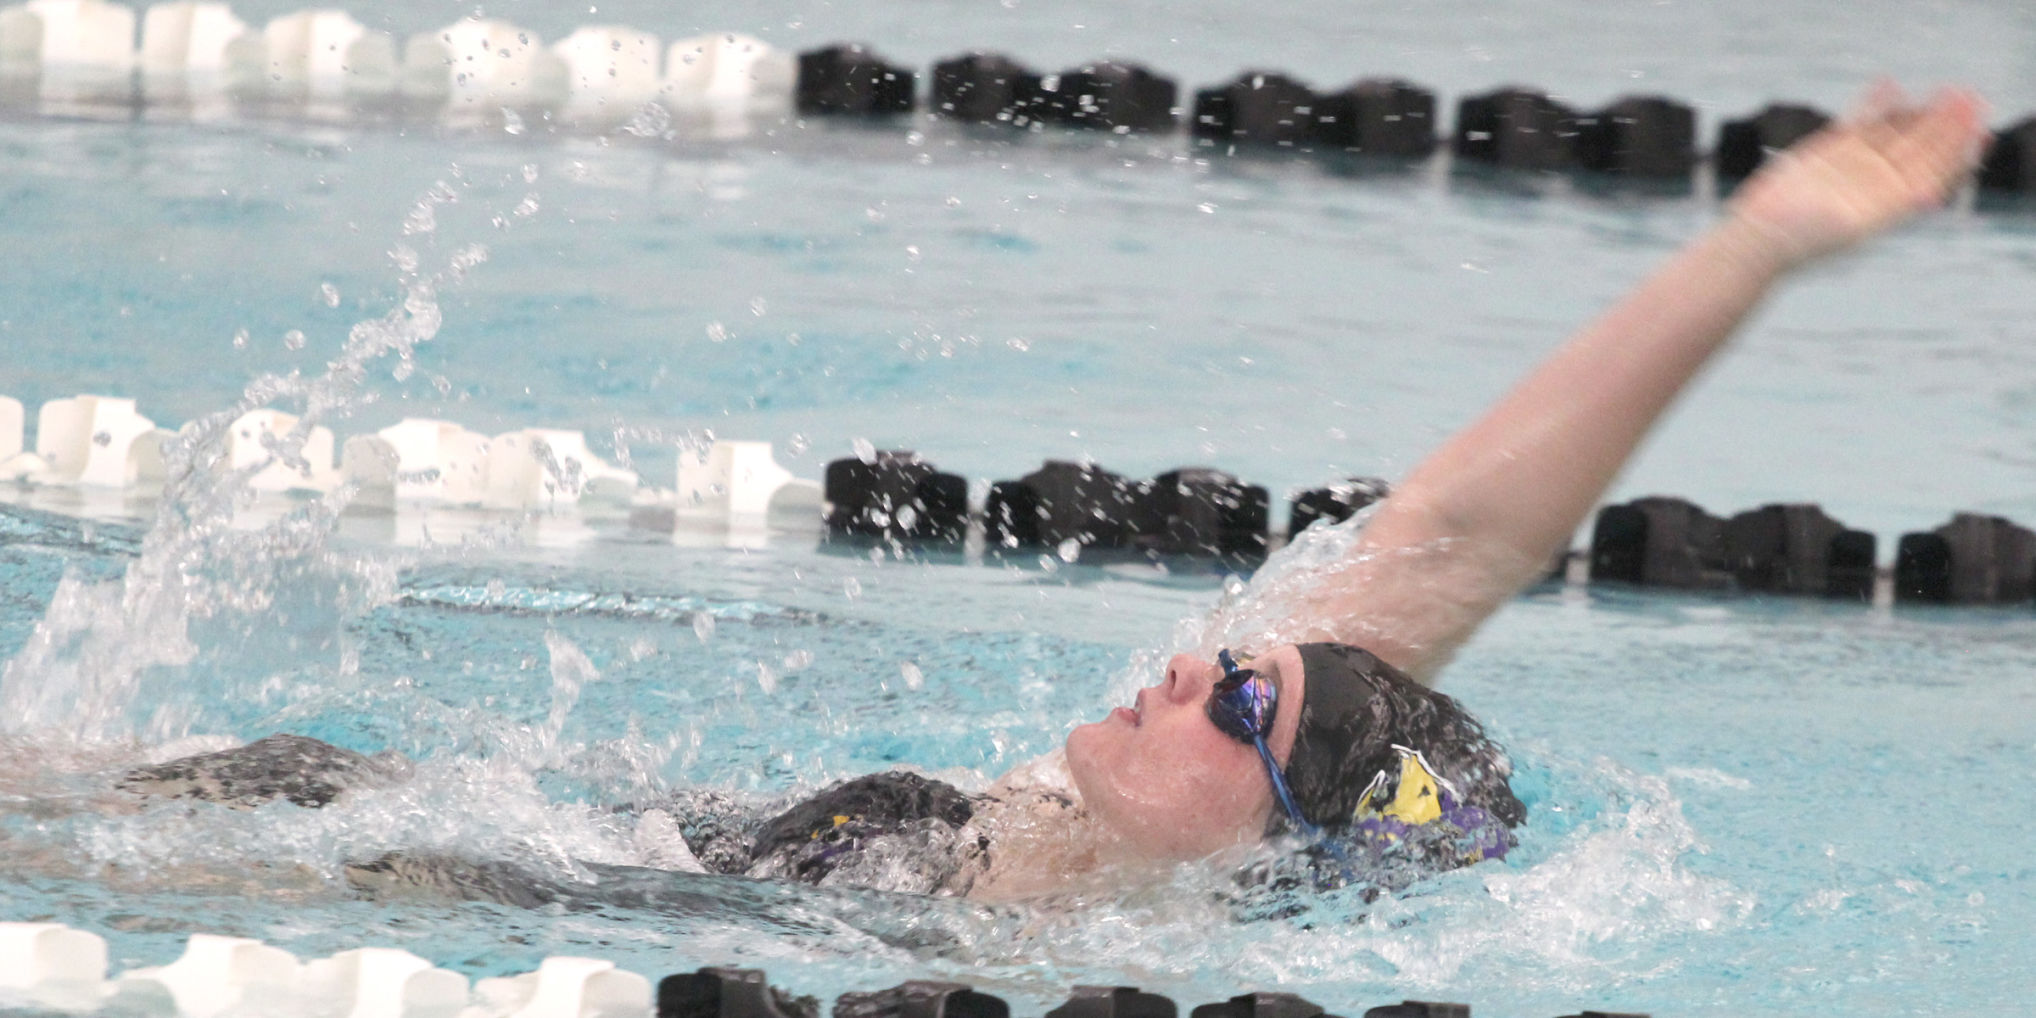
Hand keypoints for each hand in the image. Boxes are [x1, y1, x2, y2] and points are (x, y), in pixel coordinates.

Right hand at [1728, 82, 1988, 268]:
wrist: (1763, 237)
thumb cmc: (1807, 241)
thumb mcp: (1855, 228)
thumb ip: (1891, 209)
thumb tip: (1931, 196)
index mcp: (1894, 204)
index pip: (1935, 170)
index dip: (1957, 145)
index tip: (1975, 123)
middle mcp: (1880, 183)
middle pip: (1921, 146)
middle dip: (1944, 123)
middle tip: (1964, 96)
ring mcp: (1857, 165)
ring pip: (1895, 131)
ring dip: (1917, 111)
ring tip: (1940, 91)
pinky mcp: (1830, 151)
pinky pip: (1859, 122)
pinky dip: (1874, 103)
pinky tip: (1886, 84)